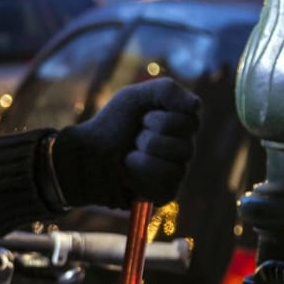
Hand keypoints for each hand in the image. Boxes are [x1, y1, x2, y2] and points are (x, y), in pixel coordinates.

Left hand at [50, 78, 201, 208]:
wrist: (86, 157)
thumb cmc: (110, 126)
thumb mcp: (134, 97)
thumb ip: (167, 91)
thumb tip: (197, 106)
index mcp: (180, 124)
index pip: (192, 120)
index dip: (161, 118)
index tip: (141, 118)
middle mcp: (183, 148)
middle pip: (185, 146)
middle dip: (150, 139)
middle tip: (133, 139)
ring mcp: (177, 172)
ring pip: (176, 166)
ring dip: (143, 157)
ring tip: (128, 157)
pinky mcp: (166, 193)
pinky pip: (166, 184)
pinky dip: (141, 175)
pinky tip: (129, 174)